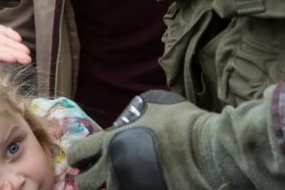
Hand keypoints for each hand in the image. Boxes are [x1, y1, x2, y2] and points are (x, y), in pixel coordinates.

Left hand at [67, 92, 216, 189]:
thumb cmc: (181, 121)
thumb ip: (133, 113)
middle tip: (100, 175)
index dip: (79, 156)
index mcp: (112, 141)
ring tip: (122, 180)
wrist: (206, 148)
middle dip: (89, 178)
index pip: (78, 153)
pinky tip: (139, 184)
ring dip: (110, 187)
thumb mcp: (153, 103)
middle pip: (84, 183)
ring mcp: (129, 186)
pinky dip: (130, 189)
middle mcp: (114, 167)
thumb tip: (127, 119)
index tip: (85, 158)